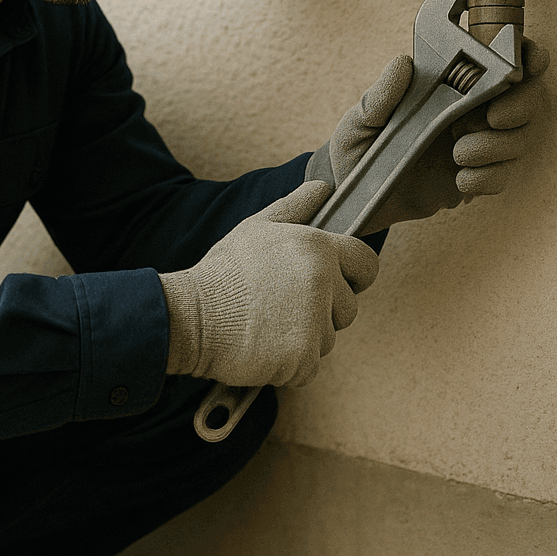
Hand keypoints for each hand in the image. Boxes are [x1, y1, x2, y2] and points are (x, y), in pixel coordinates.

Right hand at [160, 180, 377, 388]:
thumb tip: (323, 188)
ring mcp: (315, 321)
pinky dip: (288, 366)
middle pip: (349, 308)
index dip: (350, 276)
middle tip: (279, 308)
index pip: (367, 264)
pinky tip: (261, 348)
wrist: (189, 316)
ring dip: (303, 340)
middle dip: (322, 313)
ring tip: (265, 326)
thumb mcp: (255, 229)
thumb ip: (294, 208)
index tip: (325, 285)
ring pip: (328, 339)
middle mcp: (323, 281)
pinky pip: (310, 368)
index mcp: (316, 246)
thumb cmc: (223, 273)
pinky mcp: (303, 357)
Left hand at [306, 38, 549, 231]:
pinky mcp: (476, 178)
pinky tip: (460, 180)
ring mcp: (477, 145)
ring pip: (520, 138)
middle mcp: (471, 111)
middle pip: (527, 99)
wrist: (357, 198)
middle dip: (520, 106)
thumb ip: (381, 96)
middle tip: (492, 118)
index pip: (501, 61)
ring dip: (498, 146)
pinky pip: (502, 176)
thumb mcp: (361, 120)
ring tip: (459, 154)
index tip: (530, 63)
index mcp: (449, 85)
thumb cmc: (358, 148)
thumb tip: (403, 62)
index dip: (526, 57)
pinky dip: (488, 178)